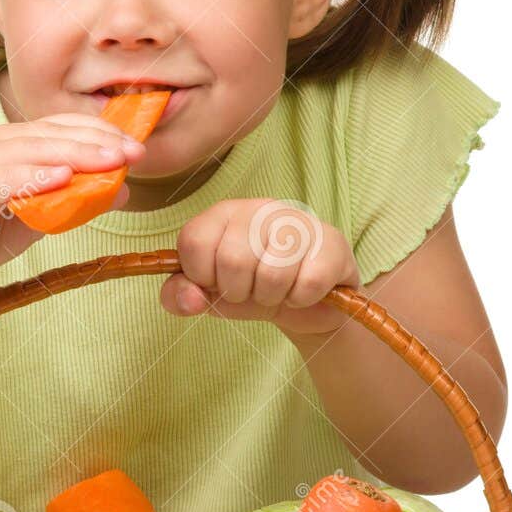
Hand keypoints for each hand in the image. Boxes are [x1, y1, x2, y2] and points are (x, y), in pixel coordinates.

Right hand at [0, 115, 145, 286]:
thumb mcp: (41, 215)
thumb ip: (75, 199)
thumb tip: (120, 189)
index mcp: (11, 141)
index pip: (63, 127)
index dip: (101, 133)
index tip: (136, 147)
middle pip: (55, 134)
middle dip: (100, 142)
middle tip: (135, 152)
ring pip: (38, 150)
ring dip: (80, 154)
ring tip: (113, 161)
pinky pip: (10, 177)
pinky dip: (39, 175)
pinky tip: (66, 177)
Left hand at [160, 199, 360, 337]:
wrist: (305, 303)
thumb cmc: (250, 290)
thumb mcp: (209, 295)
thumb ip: (180, 296)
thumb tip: (191, 299)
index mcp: (223, 214)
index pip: (194, 242)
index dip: (201, 276)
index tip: (215, 281)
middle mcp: (260, 208)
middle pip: (233, 260)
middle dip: (238, 292)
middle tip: (249, 289)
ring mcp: (299, 221)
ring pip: (273, 274)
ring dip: (271, 298)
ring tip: (276, 290)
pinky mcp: (331, 242)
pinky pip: (308, 284)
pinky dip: (301, 299)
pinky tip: (302, 290)